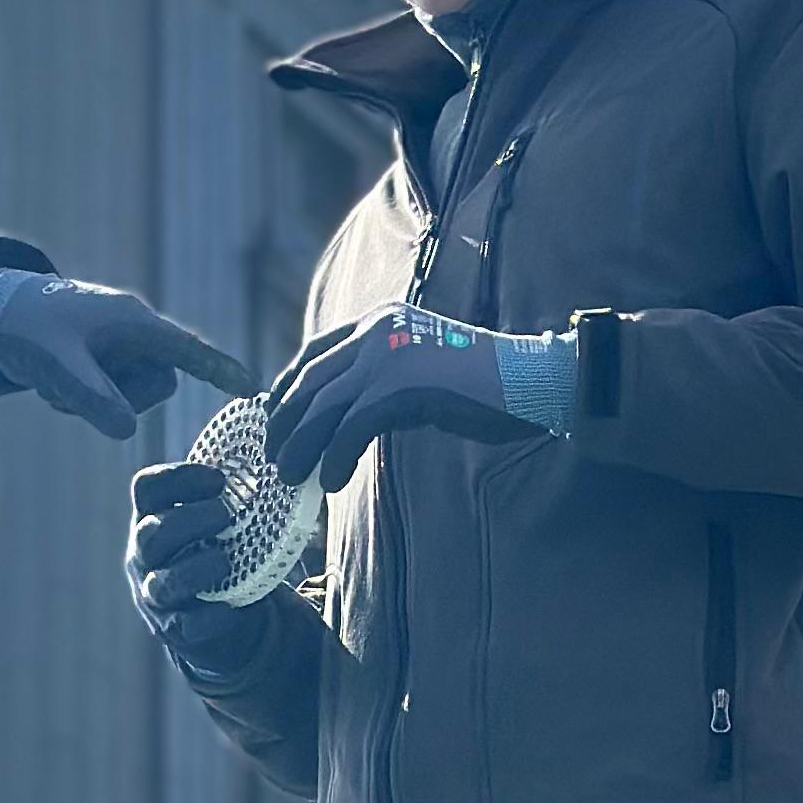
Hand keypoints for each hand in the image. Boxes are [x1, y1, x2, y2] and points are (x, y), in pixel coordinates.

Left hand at [0, 268, 253, 443]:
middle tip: (71, 390)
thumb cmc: (27, 326)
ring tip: (56, 385)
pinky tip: (51, 385)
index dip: (221, 370)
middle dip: (120, 399)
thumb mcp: (58, 363)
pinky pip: (110, 400)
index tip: (252, 390)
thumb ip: (92, 396)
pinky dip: (81, 401)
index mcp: (135, 322)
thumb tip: (128, 432)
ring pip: (132, 398)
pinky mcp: (102, 366)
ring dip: (95, 402)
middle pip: (158, 386)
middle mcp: (133, 336)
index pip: (190, 350)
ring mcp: (118, 352)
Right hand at [125, 459, 269, 669]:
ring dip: (197, 569)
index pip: (147, 488)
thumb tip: (279, 461)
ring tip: (226, 561)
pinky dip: (210, 616)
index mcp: (152, 519)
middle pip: (152, 532)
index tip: (219, 479)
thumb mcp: (216, 525)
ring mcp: (155, 596)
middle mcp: (145, 557)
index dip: (178, 478)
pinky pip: (185, 625)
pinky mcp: (175, 630)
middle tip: (227, 515)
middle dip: (191, 520)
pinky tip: (231, 607)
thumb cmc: (219, 555)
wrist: (222, 620)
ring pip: (162, 582)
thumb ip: (229, 497)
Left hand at [264, 306, 576, 490]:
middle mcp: (376, 330)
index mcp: (379, 321)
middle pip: (309, 380)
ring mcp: (388, 355)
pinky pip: (350, 428)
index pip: (313, 353)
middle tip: (273, 458)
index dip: (286, 388)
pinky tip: (332, 481)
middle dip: (285, 423)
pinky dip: (335, 458)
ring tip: (290, 477)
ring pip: (322, 406)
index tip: (273, 420)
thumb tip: (341, 419)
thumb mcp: (419, 370)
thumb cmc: (481, 387)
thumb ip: (381, 381)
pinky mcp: (401, 387)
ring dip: (300, 446)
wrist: (528, 382)